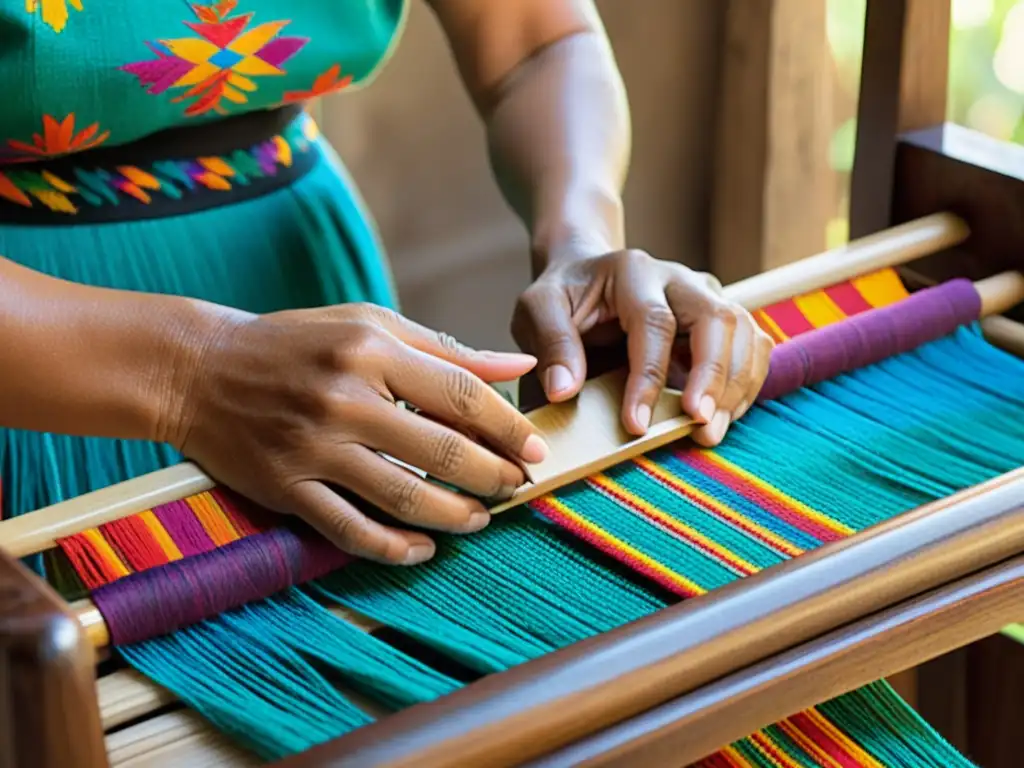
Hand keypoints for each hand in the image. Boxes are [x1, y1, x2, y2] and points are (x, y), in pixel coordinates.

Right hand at [168, 303, 547, 565]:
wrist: (199, 369)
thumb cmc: (297, 342)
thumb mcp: (369, 325)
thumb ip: (445, 351)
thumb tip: (519, 370)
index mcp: (371, 350)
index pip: (460, 394)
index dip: (508, 428)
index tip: (536, 451)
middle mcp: (344, 398)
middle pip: (441, 452)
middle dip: (493, 477)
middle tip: (516, 488)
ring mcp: (312, 447)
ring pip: (403, 497)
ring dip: (454, 516)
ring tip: (480, 519)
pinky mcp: (285, 487)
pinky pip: (351, 530)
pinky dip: (394, 547)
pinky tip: (423, 548)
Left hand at [512, 249, 773, 445]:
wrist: (587, 275)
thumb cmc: (563, 297)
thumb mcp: (537, 309)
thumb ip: (551, 344)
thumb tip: (564, 391)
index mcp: (633, 272)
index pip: (653, 322)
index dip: (648, 376)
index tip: (635, 425)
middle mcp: (680, 280)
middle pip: (718, 319)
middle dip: (713, 376)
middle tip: (698, 424)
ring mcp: (707, 299)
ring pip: (745, 333)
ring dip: (736, 386)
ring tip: (709, 432)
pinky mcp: (721, 323)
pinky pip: (753, 348)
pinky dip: (746, 385)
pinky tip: (722, 417)